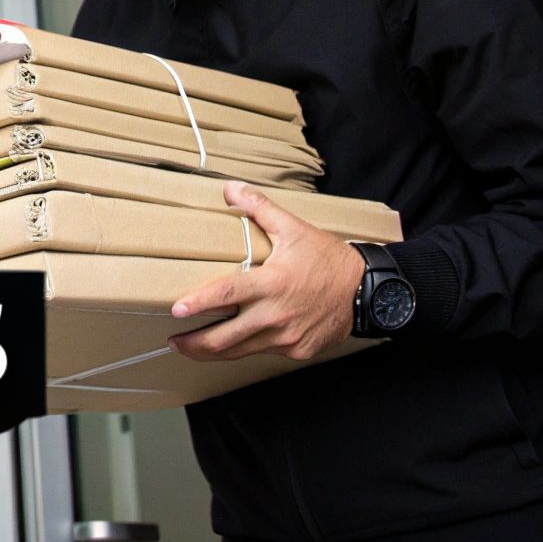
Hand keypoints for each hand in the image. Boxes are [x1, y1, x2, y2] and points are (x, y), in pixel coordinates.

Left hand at [167, 182, 364, 361]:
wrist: (368, 292)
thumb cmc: (329, 260)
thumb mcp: (295, 229)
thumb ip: (260, 208)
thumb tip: (230, 189)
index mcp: (272, 284)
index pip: (227, 295)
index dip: (200, 303)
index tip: (177, 310)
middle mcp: (276, 316)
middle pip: (225, 338)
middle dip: (195, 344)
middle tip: (174, 340)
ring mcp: (287, 337)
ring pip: (240, 352)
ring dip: (213, 352)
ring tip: (192, 348)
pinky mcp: (297, 351)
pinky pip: (265, 352)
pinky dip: (247, 348)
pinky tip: (235, 343)